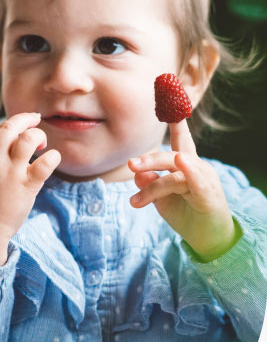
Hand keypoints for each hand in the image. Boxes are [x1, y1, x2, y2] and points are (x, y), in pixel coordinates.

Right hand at [0, 106, 60, 266]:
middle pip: (10, 127)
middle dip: (24, 118)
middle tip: (33, 118)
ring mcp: (11, 173)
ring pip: (28, 140)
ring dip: (38, 135)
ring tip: (40, 142)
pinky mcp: (27, 186)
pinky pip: (45, 164)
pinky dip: (53, 157)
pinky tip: (51, 158)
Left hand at [128, 120, 240, 260]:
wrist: (210, 239)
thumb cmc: (186, 213)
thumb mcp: (161, 198)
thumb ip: (150, 183)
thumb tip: (137, 172)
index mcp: (185, 165)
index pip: (180, 140)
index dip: (176, 122)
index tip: (169, 102)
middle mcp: (196, 167)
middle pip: (169, 156)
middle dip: (149, 159)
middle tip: (131, 164)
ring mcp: (203, 179)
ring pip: (174, 174)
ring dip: (154, 187)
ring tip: (136, 201)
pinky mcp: (209, 194)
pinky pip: (196, 181)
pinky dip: (188, 171)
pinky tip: (181, 163)